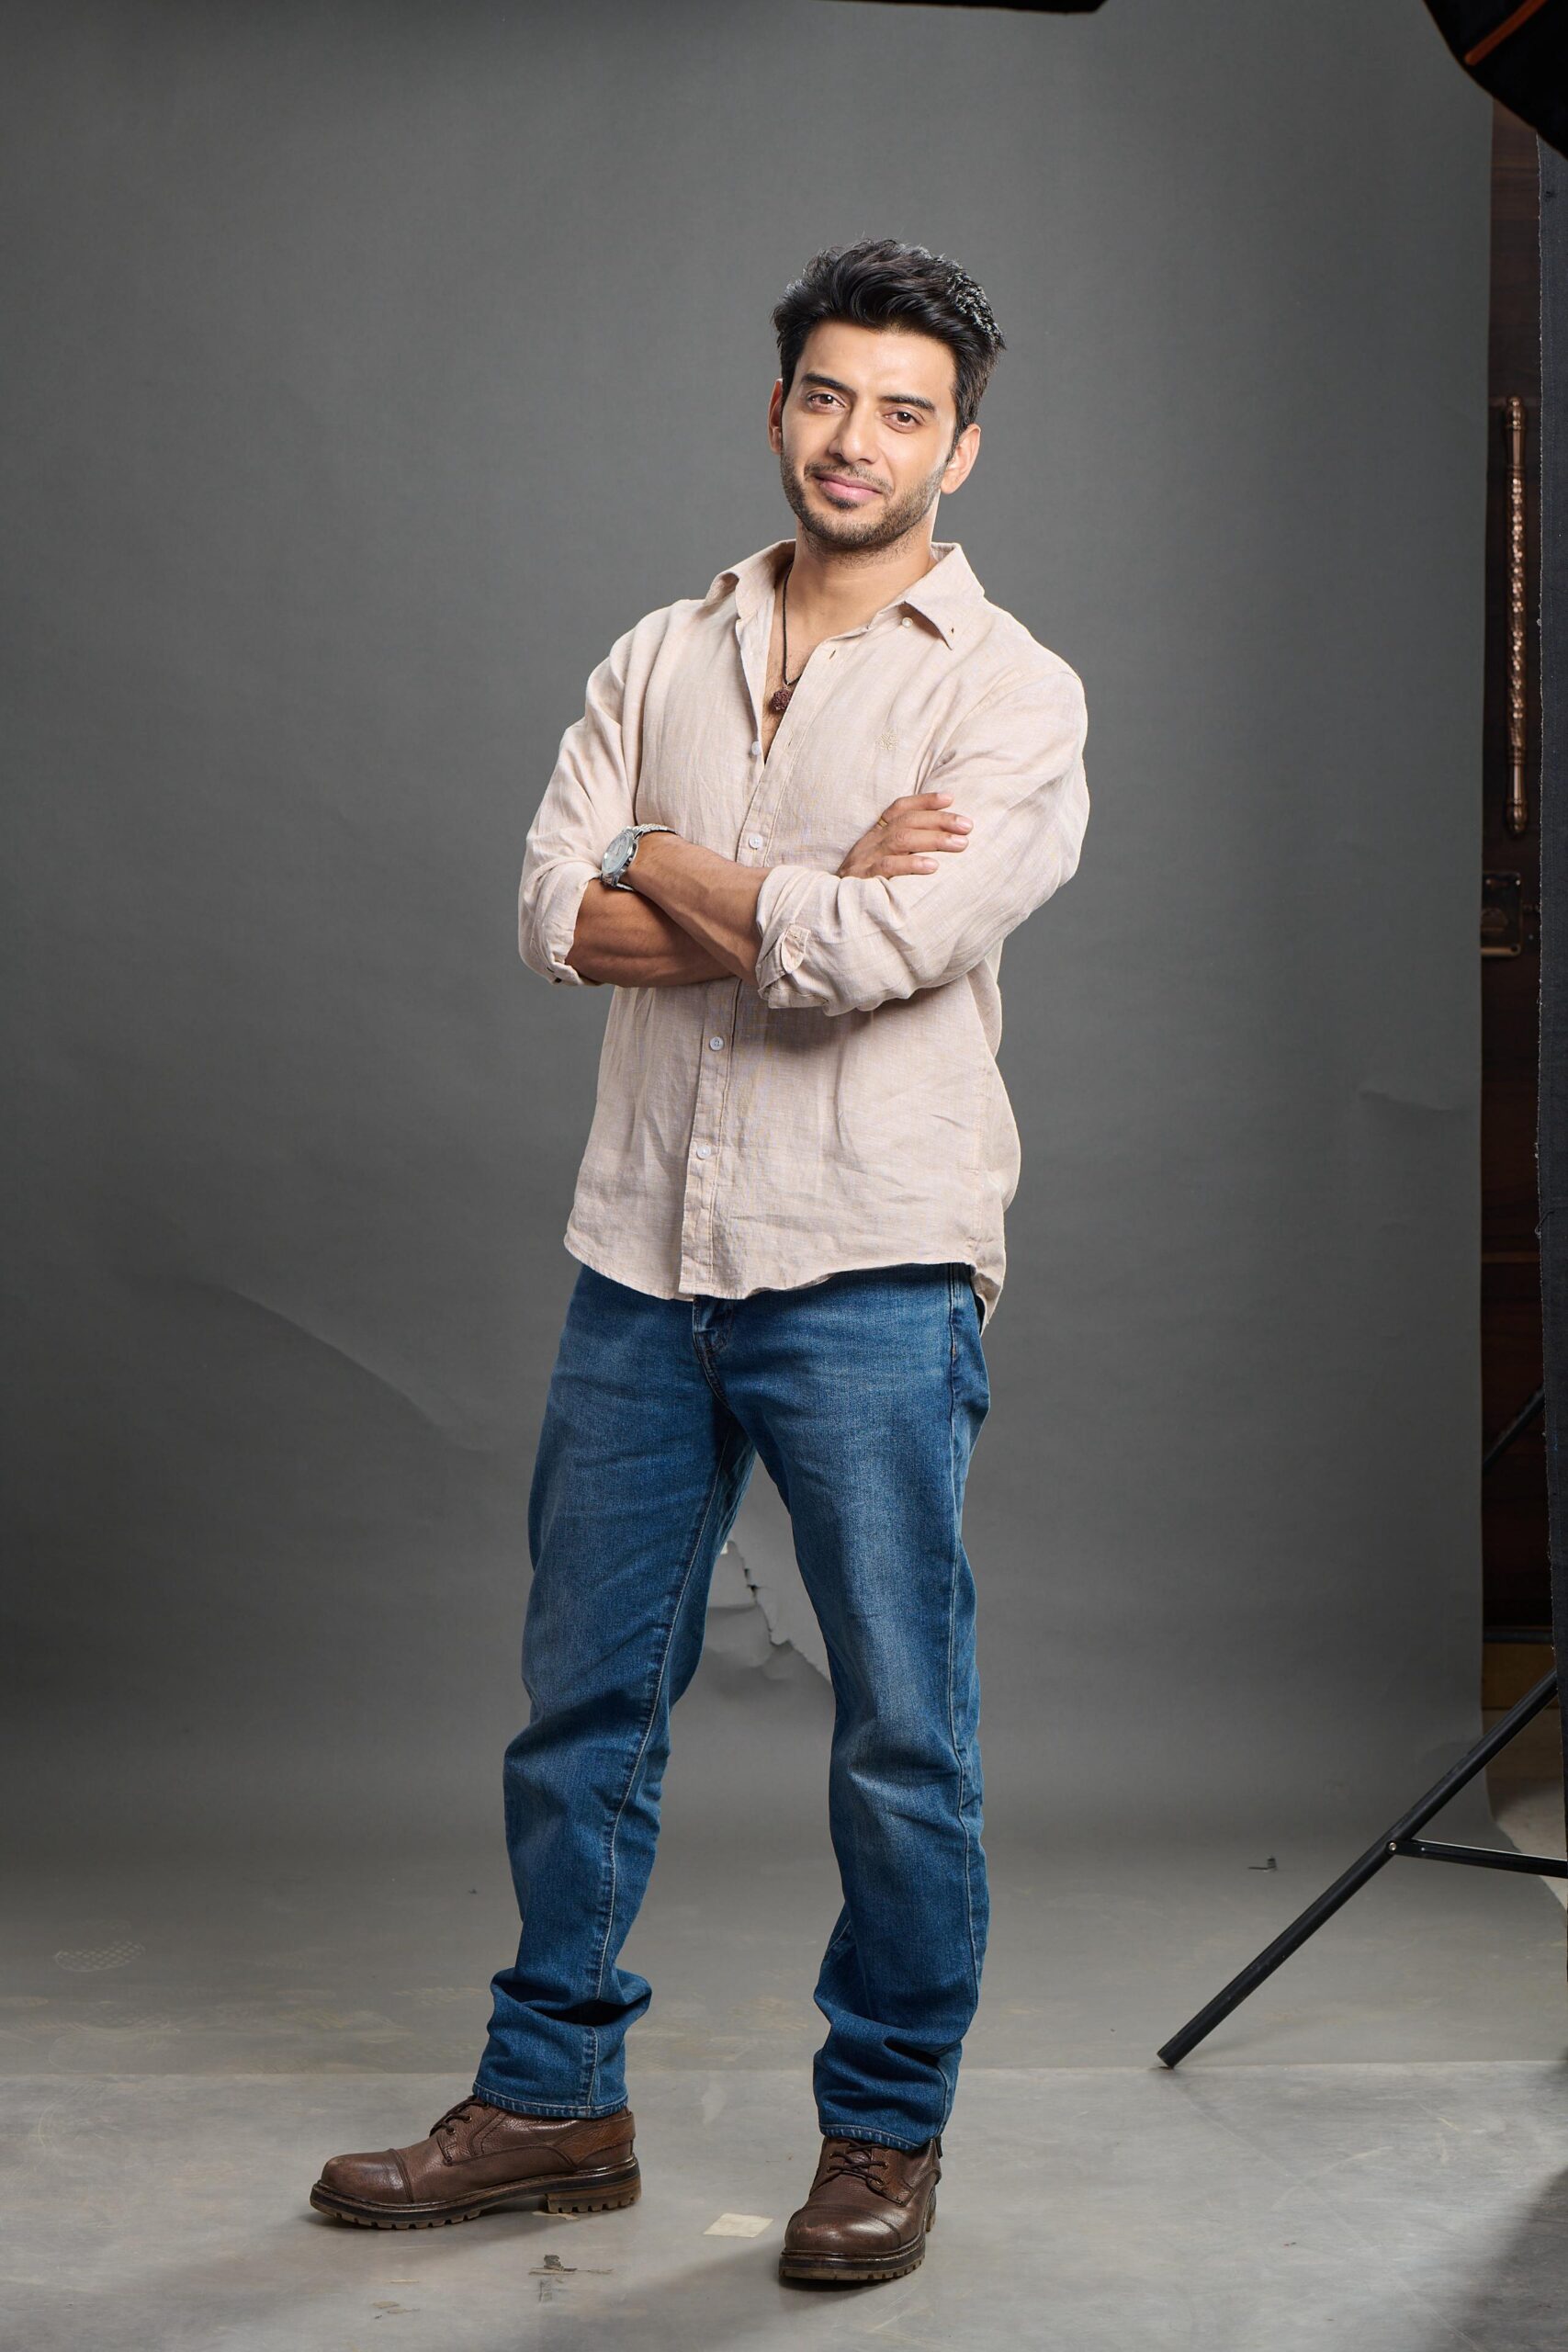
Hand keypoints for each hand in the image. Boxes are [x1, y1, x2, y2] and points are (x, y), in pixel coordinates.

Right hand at [837, 791, 972, 880]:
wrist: (829, 908)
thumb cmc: (863, 885)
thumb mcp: (880, 861)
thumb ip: (902, 849)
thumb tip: (941, 840)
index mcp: (875, 834)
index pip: (899, 808)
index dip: (924, 801)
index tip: (951, 798)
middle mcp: (871, 842)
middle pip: (907, 821)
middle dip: (940, 821)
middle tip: (968, 826)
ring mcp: (866, 860)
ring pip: (901, 839)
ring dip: (934, 839)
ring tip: (960, 844)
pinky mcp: (863, 880)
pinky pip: (888, 867)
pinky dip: (912, 864)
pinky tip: (933, 867)